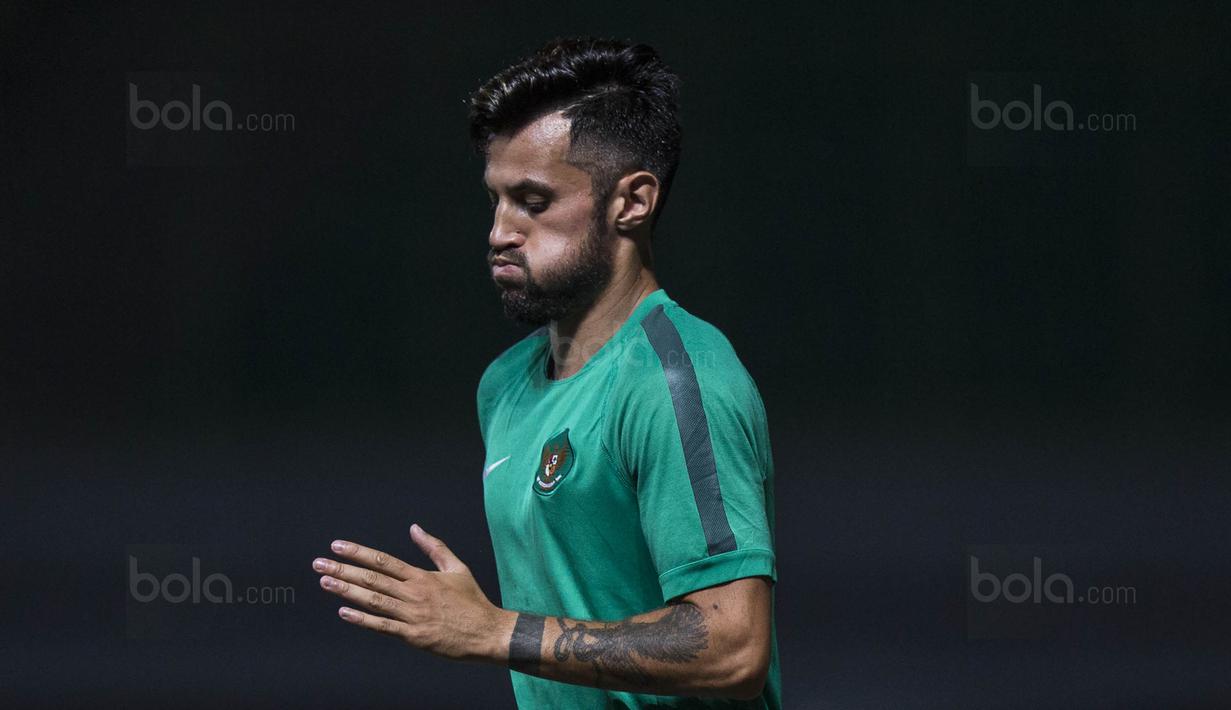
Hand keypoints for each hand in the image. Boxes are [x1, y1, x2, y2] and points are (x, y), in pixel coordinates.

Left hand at [313, 524, 503, 662]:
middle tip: (320, 563)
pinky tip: (344, 612)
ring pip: (373, 600)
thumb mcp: (456, 568)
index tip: (338, 546)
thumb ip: (434, 547)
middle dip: (343, 570)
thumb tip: (415, 528)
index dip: (358, 553)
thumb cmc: (472, 601)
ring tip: (325, 582)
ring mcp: (412, 615)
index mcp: (422, 576)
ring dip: (347, 590)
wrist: (486, 632)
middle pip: (373, 578)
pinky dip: (362, 619)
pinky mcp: (413, 635)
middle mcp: (414, 593)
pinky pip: (383, 626)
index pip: (384, 560)